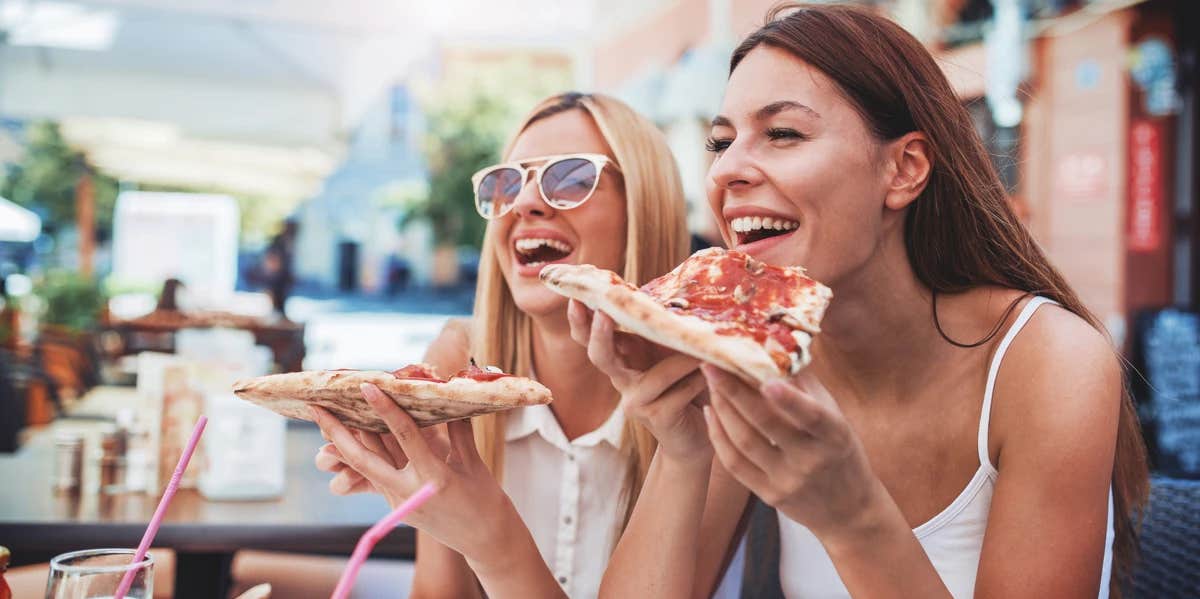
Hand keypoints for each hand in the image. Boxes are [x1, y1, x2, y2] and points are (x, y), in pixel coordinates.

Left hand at [310, 383, 518, 563]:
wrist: (484, 539)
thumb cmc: (485, 500)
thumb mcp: (473, 462)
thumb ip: (458, 430)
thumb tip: (448, 397)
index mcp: (434, 478)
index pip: (405, 436)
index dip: (386, 409)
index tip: (368, 386)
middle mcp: (409, 492)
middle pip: (364, 459)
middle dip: (337, 433)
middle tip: (317, 408)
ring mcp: (399, 502)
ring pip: (364, 467)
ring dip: (342, 444)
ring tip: (324, 419)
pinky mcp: (396, 506)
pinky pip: (375, 475)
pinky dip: (362, 454)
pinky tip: (349, 437)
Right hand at [568, 299, 710, 464]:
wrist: (698, 432)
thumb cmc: (686, 383)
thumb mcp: (672, 350)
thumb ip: (665, 329)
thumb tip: (678, 295)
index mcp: (622, 357)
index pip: (591, 336)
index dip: (580, 319)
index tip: (575, 297)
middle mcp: (622, 379)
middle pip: (599, 356)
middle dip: (599, 335)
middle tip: (603, 315)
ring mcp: (635, 401)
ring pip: (653, 377)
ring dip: (682, 363)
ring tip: (704, 352)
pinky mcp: (655, 417)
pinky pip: (677, 394)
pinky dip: (696, 382)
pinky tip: (710, 378)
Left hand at [701, 365, 885, 540]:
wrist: (848, 511)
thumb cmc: (840, 452)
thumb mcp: (836, 418)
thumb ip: (807, 387)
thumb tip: (778, 344)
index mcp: (834, 436)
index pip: (811, 415)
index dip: (789, 399)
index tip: (764, 376)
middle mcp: (810, 460)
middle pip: (765, 425)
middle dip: (734, 392)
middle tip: (712, 364)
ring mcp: (787, 481)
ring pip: (744, 442)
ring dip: (723, 408)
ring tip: (711, 382)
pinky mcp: (768, 495)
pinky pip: (734, 464)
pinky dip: (719, 435)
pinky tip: (712, 411)